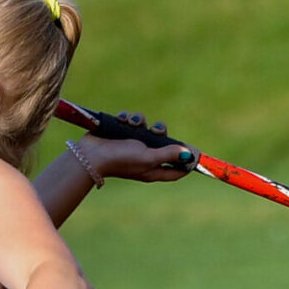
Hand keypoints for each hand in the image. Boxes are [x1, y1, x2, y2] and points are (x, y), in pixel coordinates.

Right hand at [83, 111, 198, 182]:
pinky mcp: (121, 133)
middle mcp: (144, 158)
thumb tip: (188, 154)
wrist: (91, 154)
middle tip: (158, 131)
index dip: (187, 163)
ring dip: (142, 122)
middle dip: (162, 133)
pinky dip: (129, 118)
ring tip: (135, 123)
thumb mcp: (148, 157)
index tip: (197, 153)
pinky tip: (123, 120)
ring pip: (147, 128)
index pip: (176, 170)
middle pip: (164, 145)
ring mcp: (132, 145)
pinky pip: (132, 121)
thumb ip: (168, 154)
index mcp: (152, 169)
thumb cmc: (120, 159)